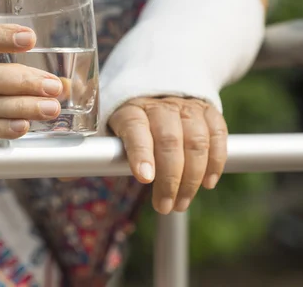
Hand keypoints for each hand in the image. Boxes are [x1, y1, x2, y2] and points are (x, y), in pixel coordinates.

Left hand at [108, 96, 227, 213]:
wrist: (159, 96)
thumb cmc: (133, 128)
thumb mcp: (114, 135)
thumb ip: (108, 153)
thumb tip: (84, 176)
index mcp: (132, 110)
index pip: (136, 128)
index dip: (141, 153)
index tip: (145, 178)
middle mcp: (161, 106)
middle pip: (170, 140)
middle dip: (169, 179)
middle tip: (165, 206)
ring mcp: (187, 107)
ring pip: (196, 141)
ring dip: (192, 178)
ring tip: (182, 202)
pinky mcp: (209, 111)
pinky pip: (217, 135)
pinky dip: (215, 162)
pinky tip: (207, 183)